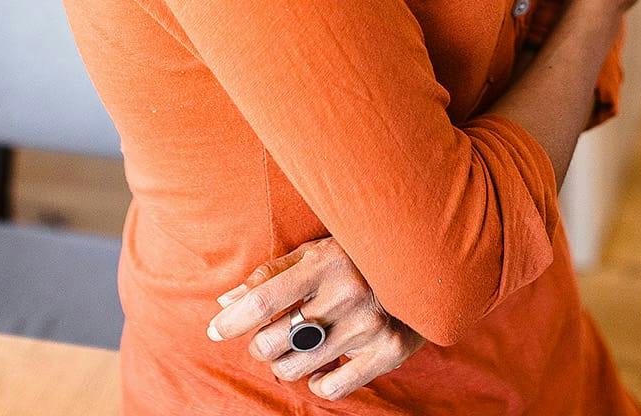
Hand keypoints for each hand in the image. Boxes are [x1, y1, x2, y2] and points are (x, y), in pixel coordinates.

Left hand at [205, 234, 424, 401]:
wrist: (426, 261)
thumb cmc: (357, 255)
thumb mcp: (315, 252)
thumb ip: (270, 275)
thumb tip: (225, 303)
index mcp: (323, 262)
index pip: (261, 301)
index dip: (230, 321)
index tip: (215, 330)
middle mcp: (346, 294)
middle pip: (272, 341)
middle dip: (260, 344)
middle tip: (269, 337)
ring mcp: (368, 326)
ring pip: (295, 368)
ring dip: (285, 363)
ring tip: (296, 348)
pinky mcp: (388, 351)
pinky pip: (331, 388)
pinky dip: (317, 382)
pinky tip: (322, 366)